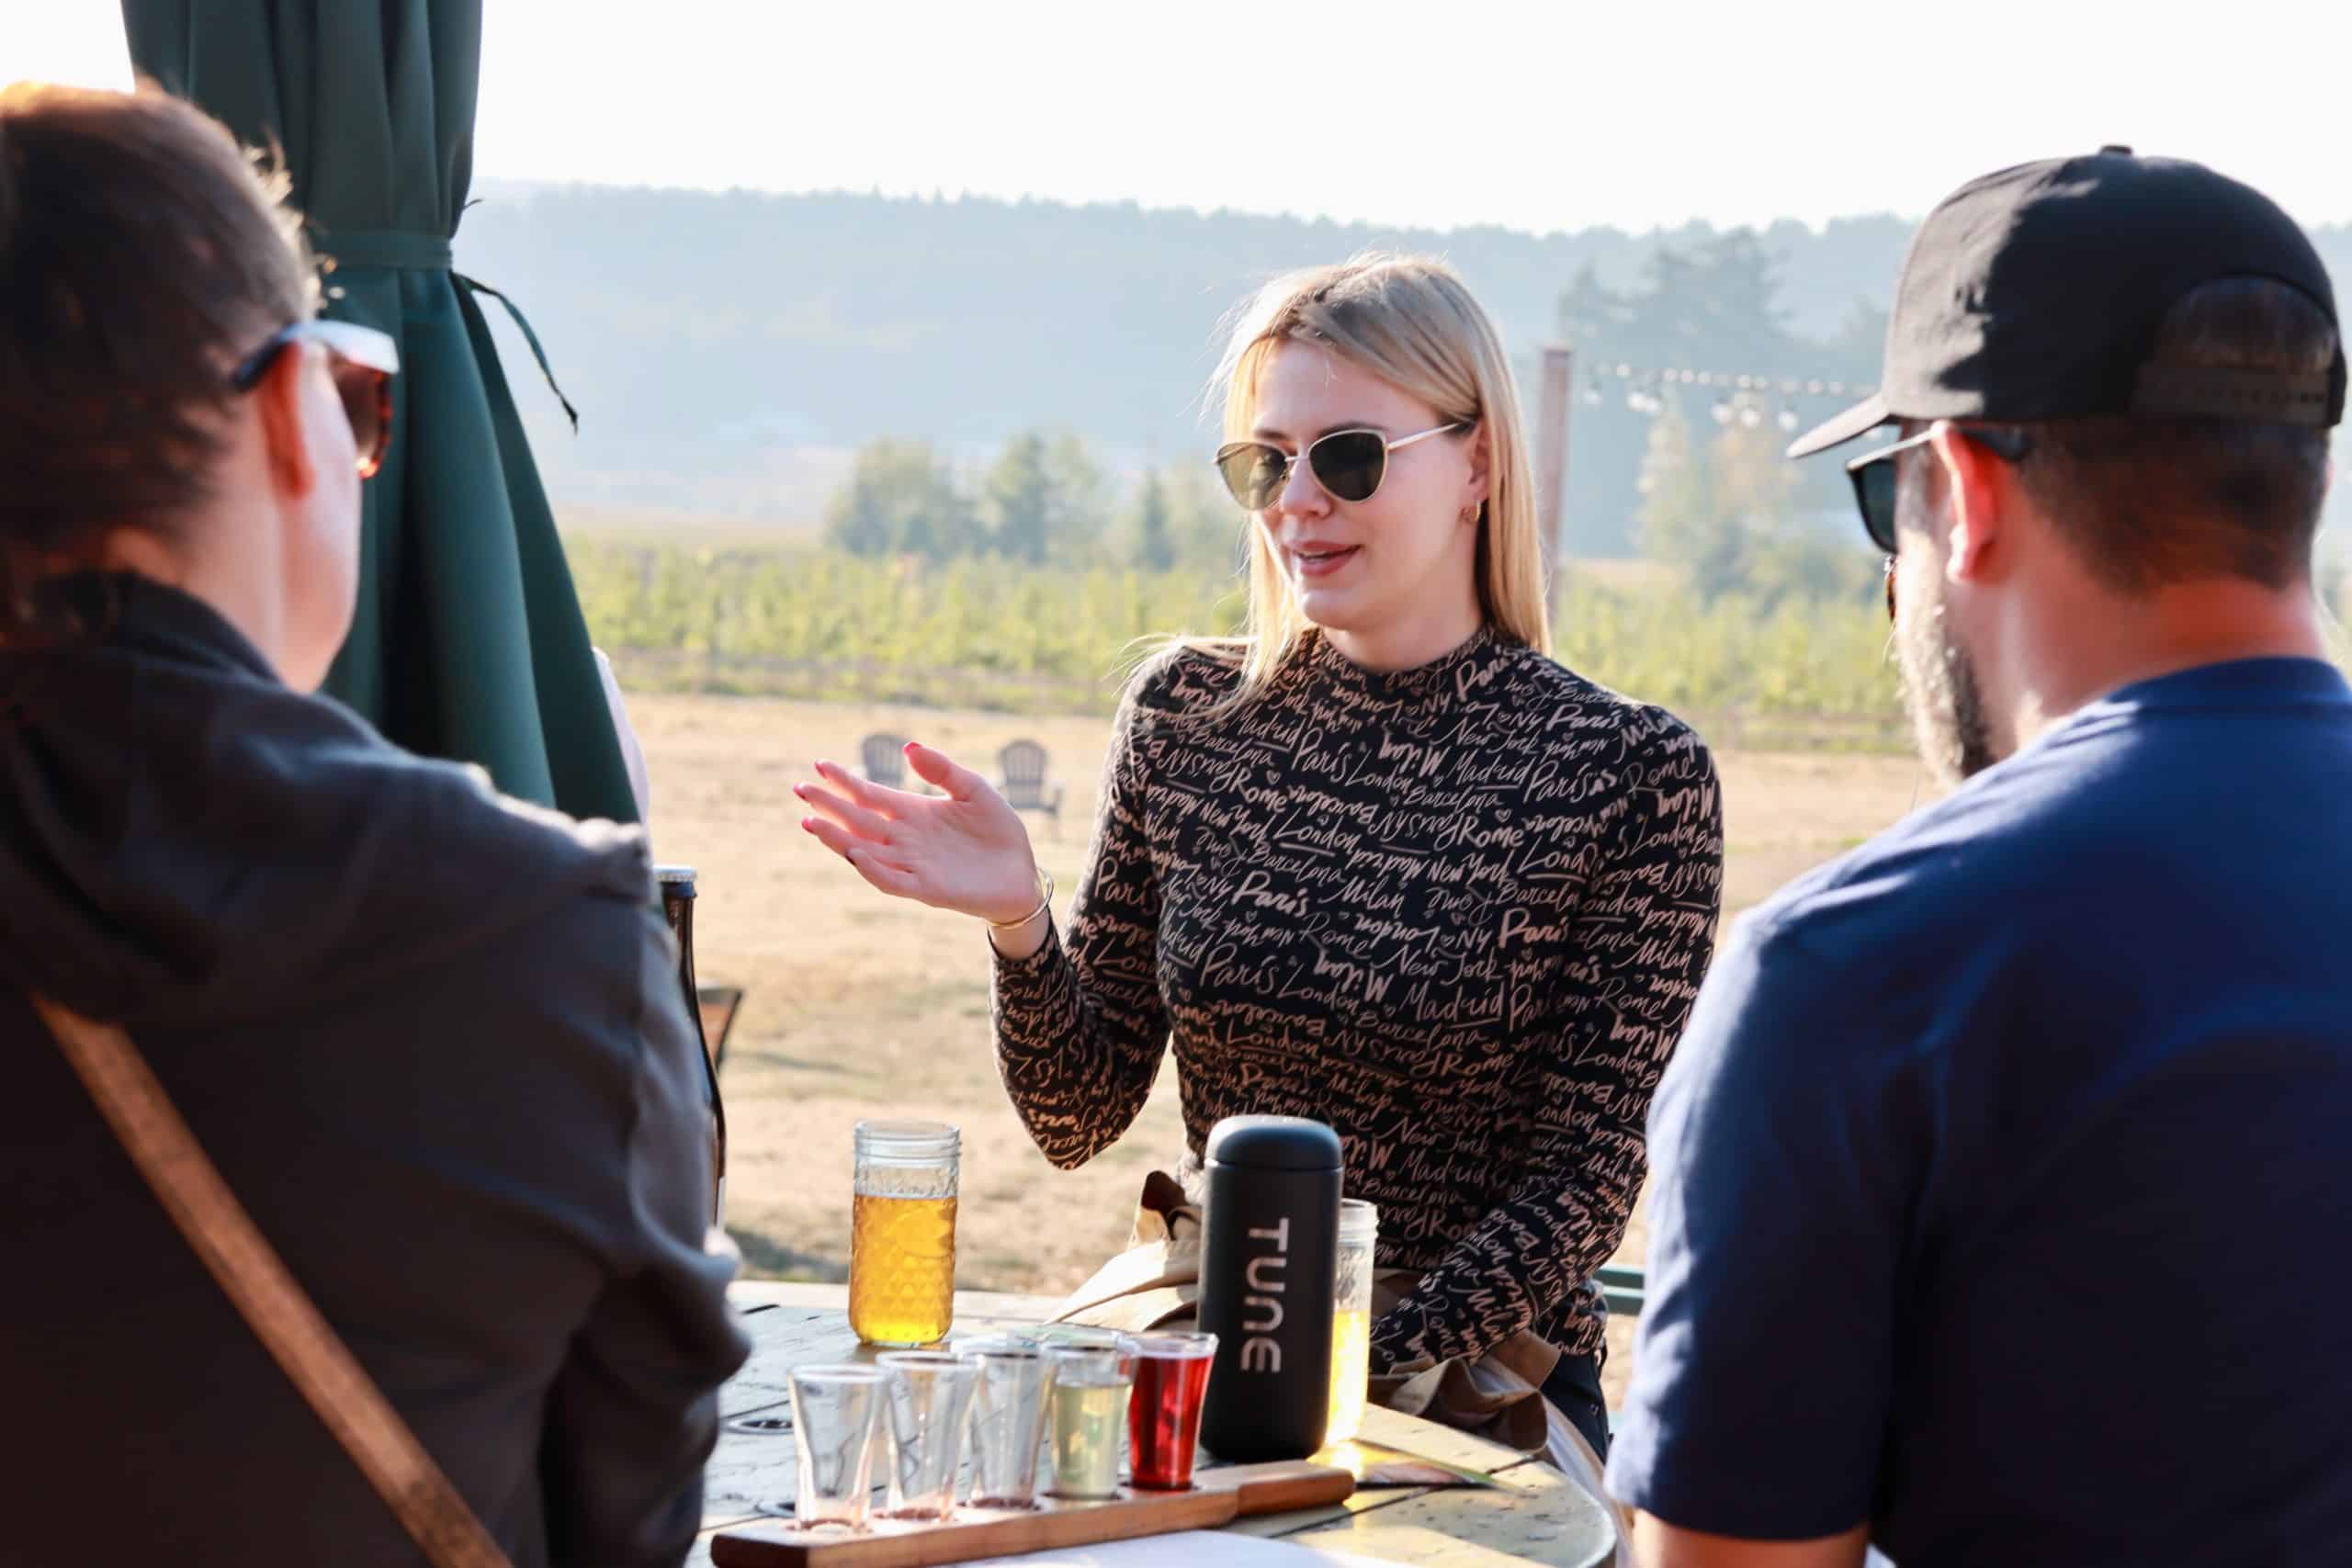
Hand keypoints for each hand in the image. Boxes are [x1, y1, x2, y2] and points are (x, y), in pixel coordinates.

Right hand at [795, 742, 1040, 923]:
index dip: (843, 781)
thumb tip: (907, 748)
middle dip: (828, 806)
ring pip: (865, 851)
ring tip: (811, 822)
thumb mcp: (973, 790)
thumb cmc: (997, 831)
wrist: (1021, 873)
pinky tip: (855, 852)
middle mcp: (905, 839)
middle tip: (800, 789)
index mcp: (912, 813)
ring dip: (838, 839)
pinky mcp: (927, 888)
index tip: (819, 765)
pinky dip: (872, 868)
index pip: (869, 795)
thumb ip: (942, 770)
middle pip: (858, 820)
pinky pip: (893, 880)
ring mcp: (913, 864)